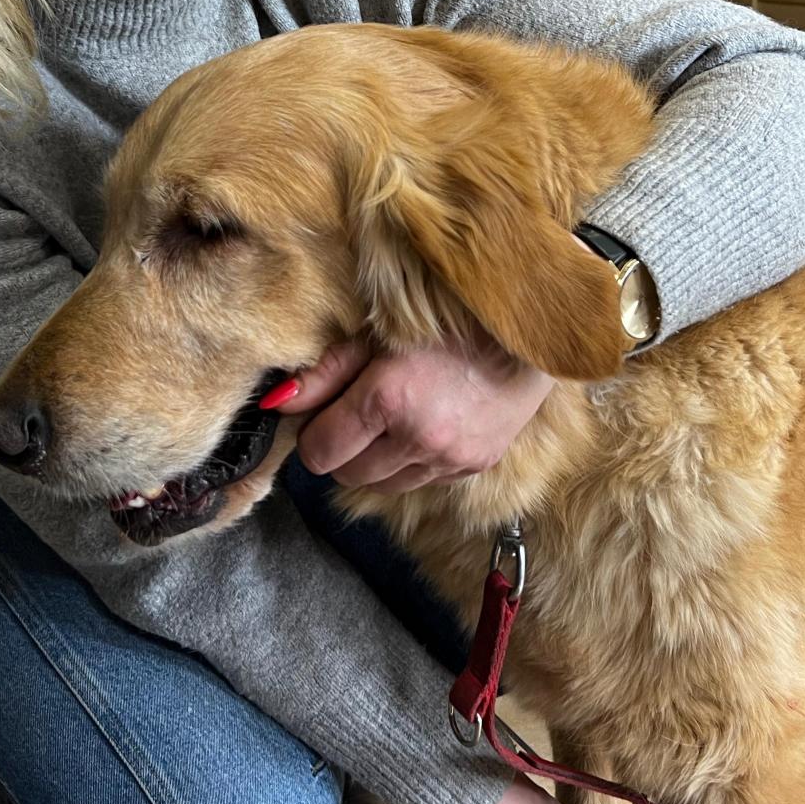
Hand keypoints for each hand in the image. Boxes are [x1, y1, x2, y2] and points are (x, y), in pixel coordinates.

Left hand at [267, 326, 555, 493]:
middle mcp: (417, 438)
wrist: (526, 328)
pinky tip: (427, 424)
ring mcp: (448, 459)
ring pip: (382, 485)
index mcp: (387, 399)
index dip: (315, 433)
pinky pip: (421, 481)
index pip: (320, 451)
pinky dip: (412, 462)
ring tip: (393, 420)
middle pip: (346, 475)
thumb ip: (325, 373)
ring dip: (376, 460)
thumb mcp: (378, 334)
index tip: (325, 413)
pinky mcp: (472, 467)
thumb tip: (279, 403)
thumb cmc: (445, 318)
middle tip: (356, 414)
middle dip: (342, 449)